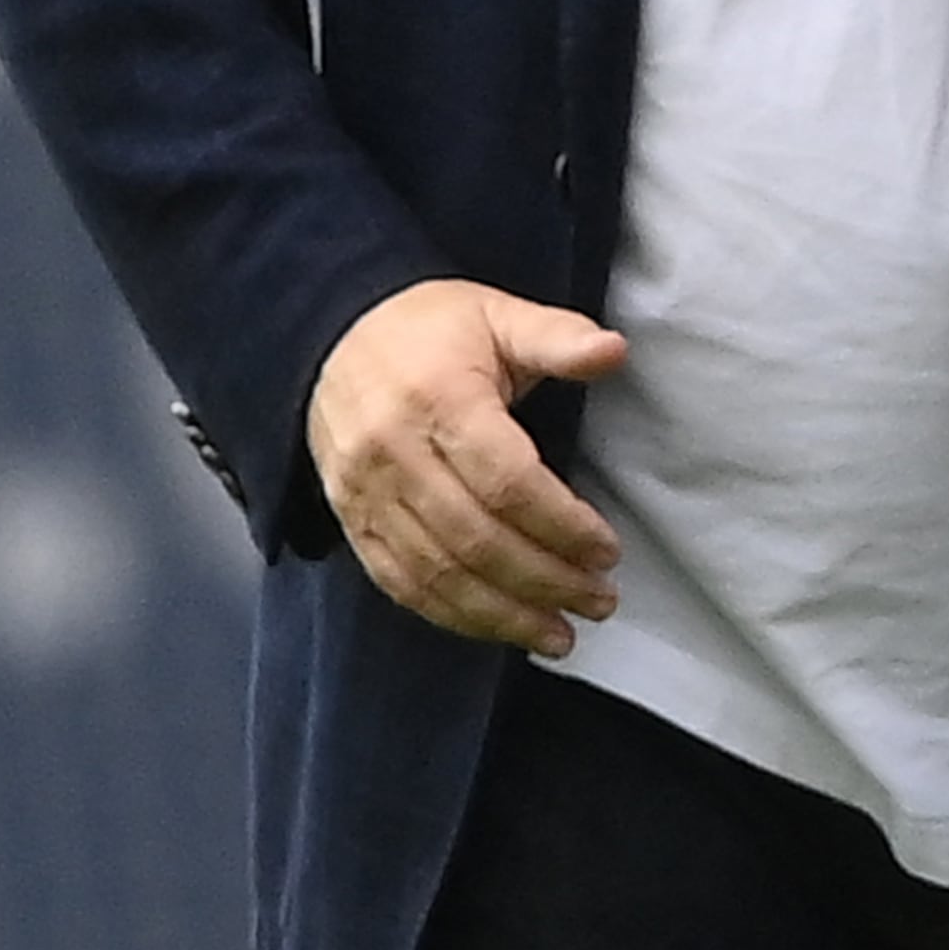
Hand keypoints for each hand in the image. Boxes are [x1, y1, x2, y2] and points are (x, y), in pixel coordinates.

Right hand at [304, 278, 628, 654]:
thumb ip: (558, 337)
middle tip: (600, 600)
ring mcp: (366, 494)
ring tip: (560, 634)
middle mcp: (395, 454)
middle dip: (544, 580)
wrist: (333, 335)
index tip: (607, 550)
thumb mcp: (498, 315)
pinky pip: (400, 583)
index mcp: (440, 400)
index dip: (561, 524)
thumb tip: (615, 351)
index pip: (507, 482)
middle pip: (475, 539)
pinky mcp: (351, 521)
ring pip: (436, 574)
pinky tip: (497, 628)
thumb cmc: (431, 328)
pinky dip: (452, 615)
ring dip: (502, 615)